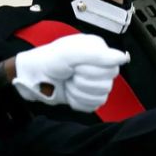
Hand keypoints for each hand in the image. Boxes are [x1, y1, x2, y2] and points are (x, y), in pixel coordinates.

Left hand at [13, 34, 128, 111]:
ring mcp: (94, 82)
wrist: (32, 77)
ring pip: (101, 96)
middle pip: (107, 84)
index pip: (111, 68)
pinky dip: (77, 101)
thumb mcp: (69, 53)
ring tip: (67, 83)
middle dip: (82, 82)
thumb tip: (123, 58)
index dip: (90, 71)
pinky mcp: (88, 96)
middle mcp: (99, 65)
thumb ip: (97, 54)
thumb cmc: (48, 61)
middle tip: (69, 74)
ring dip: (78, 92)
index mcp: (98, 50)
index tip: (74, 66)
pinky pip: (93, 105)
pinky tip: (68, 92)